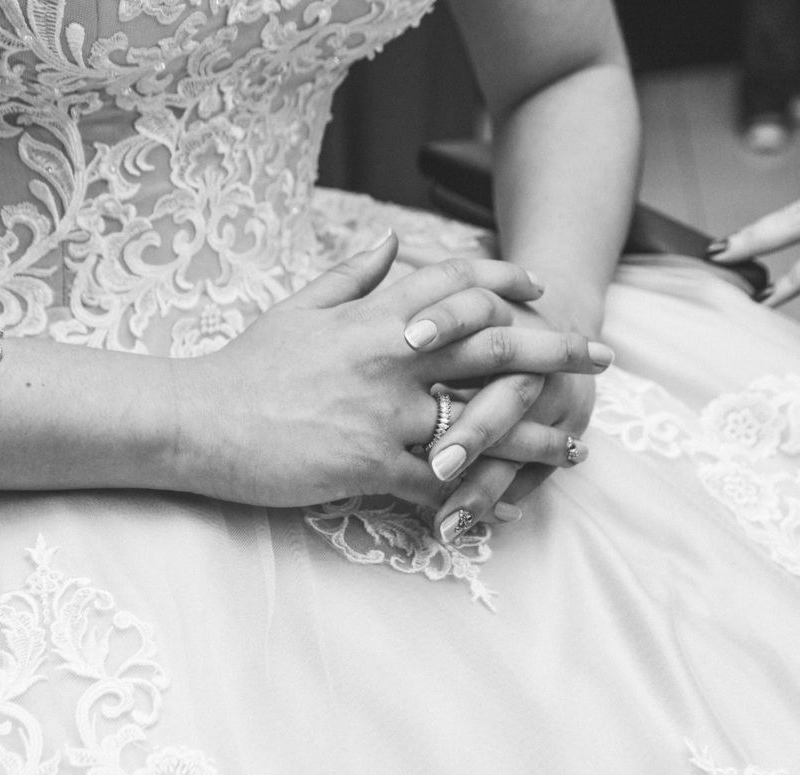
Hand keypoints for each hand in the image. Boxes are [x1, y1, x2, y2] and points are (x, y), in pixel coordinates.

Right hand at [177, 236, 609, 507]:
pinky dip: (477, 498)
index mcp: (375, 316)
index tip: (540, 288)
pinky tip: (506, 509)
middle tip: (600, 358)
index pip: (456, 286)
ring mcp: (386, 414)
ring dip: (535, 437)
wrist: (199, 422)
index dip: (505, 282)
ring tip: (573, 450)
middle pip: (493, 347)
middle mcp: (392, 358)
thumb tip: (393, 239)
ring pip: (482, 423)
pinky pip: (441, 484)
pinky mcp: (371, 465)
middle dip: (554, 352)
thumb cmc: (247, 366)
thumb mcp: (299, 307)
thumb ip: (353, 273)